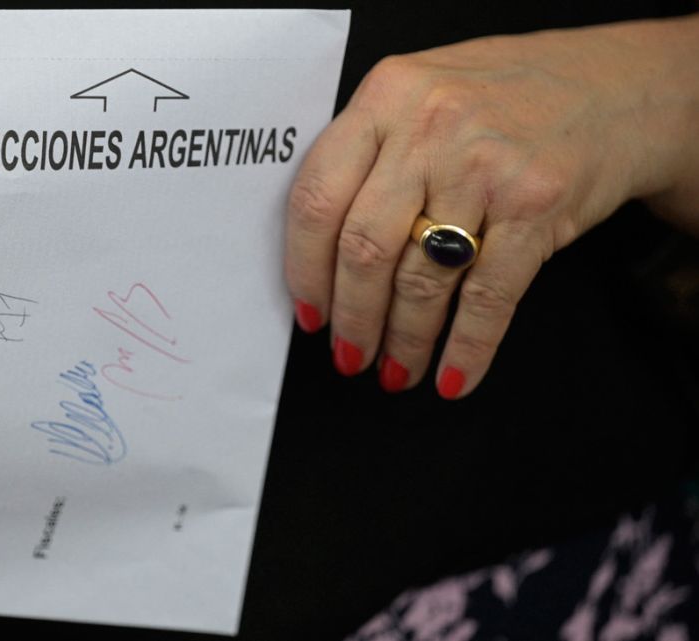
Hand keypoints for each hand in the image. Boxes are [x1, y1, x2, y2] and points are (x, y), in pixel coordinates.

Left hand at [285, 17, 698, 398]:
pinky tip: (453, 377)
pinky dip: (467, 347)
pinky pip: (487, 297)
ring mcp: (485, 167)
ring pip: (422, 279)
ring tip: (393, 372)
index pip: (317, 198)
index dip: (304, 269)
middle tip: (348, 355)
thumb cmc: (502, 99)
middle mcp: (430, 128)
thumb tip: (317, 258)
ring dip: (403, 341)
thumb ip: (368, 152)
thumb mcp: (420, 93)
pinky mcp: (536, 206)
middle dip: (352, 319)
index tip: (308, 312)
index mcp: (385, 97)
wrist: (615, 87)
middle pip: (365, 249)